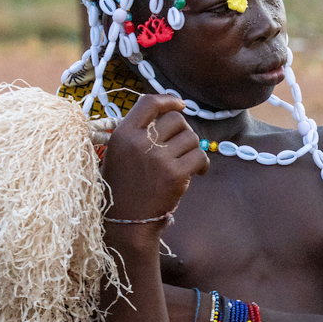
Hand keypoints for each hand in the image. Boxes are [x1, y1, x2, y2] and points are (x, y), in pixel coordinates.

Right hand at [101, 95, 208, 230]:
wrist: (127, 221)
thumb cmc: (126, 185)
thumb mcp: (120, 152)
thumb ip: (139, 131)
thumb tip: (172, 108)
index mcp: (122, 134)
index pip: (149, 102)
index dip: (169, 100)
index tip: (180, 105)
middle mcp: (139, 142)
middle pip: (176, 120)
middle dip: (184, 131)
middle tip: (182, 147)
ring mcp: (157, 158)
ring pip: (191, 138)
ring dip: (193, 149)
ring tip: (186, 162)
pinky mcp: (175, 174)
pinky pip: (200, 156)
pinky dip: (203, 163)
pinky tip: (197, 172)